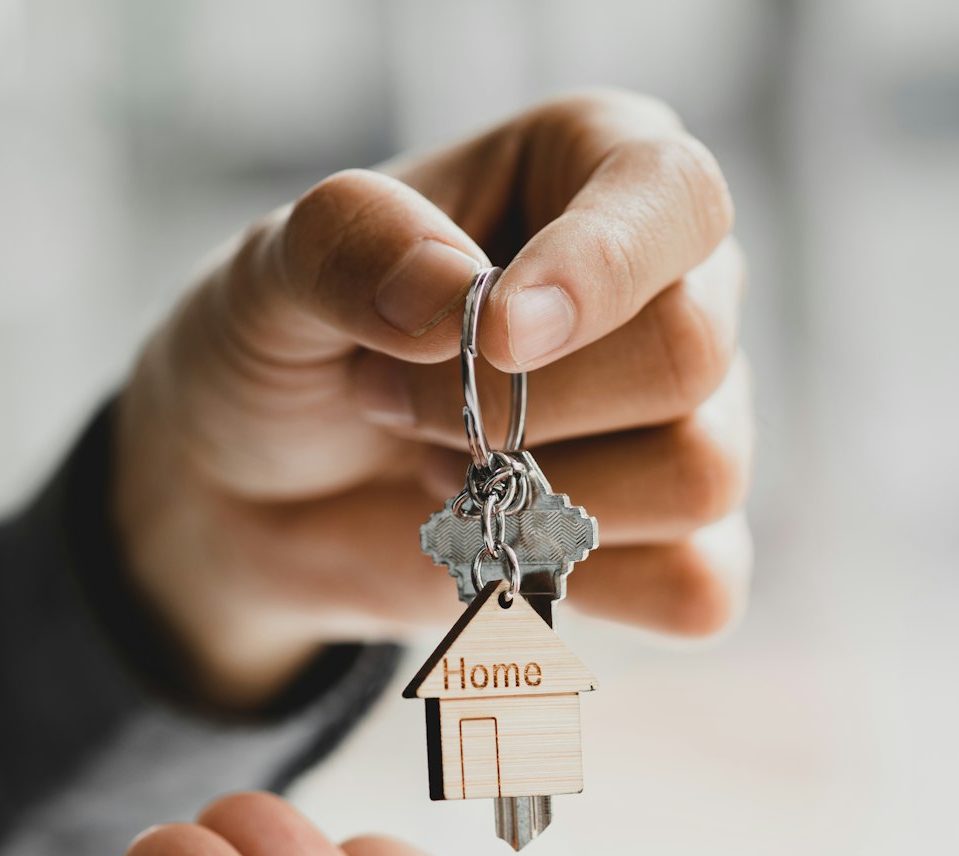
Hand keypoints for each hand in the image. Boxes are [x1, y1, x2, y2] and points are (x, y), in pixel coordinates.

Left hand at [112, 91, 750, 706]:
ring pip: (699, 473)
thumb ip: (347, 244)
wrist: (260, 497)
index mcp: (599, 168)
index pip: (677, 195)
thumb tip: (448, 284)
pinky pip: (697, 585)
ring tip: (442, 470)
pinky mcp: (679, 542)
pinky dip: (582, 584)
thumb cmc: (291, 348)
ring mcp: (693, 418)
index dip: (601, 268)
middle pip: (688, 352)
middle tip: (394, 403)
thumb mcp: (271, 270)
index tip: (496, 330)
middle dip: (518, 405)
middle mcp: (674, 284)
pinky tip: (501, 543)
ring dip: (538, 497)